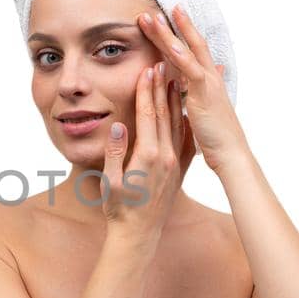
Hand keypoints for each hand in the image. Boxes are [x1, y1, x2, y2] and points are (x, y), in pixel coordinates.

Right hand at [100, 62, 183, 240]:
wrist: (139, 235)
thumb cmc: (118, 209)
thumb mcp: (110, 181)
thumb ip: (115, 152)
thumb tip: (118, 125)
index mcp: (148, 156)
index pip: (148, 115)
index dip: (148, 91)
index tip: (148, 70)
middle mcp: (166, 156)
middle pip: (164, 113)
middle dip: (163, 87)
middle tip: (163, 62)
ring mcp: (176, 163)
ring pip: (178, 123)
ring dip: (176, 99)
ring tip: (176, 77)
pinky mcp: (180, 170)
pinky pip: (186, 140)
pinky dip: (187, 121)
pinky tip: (188, 109)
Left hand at [138, 5, 251, 172]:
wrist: (232, 155)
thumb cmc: (218, 140)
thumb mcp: (208, 113)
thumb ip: (203, 95)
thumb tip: (204, 81)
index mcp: (207, 82)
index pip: (191, 53)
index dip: (179, 36)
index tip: (164, 20)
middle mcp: (209, 78)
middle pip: (189, 45)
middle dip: (172, 27)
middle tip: (152, 11)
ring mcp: (208, 84)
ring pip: (187, 51)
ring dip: (168, 34)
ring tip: (152, 17)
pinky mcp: (205, 94)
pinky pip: (190, 70)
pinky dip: (180, 55)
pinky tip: (167, 43)